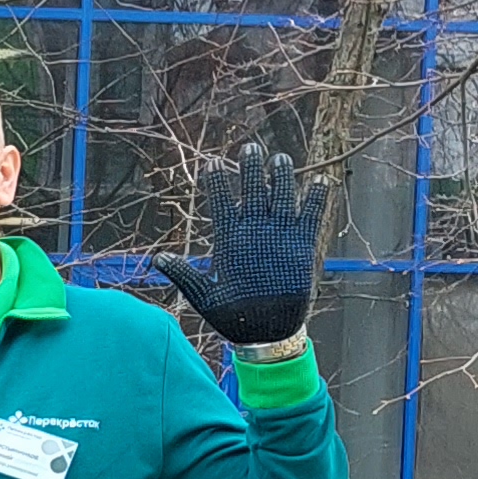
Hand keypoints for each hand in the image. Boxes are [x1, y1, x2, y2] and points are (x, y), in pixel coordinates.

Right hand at [147, 141, 325, 347]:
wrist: (270, 331)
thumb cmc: (235, 316)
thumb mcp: (203, 295)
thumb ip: (183, 273)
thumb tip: (157, 258)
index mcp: (230, 241)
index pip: (220, 200)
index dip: (216, 179)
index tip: (212, 162)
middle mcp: (255, 231)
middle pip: (253, 189)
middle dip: (251, 166)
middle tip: (250, 147)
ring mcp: (281, 235)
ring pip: (282, 195)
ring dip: (281, 175)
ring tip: (280, 158)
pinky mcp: (304, 244)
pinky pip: (312, 214)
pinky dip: (317, 196)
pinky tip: (321, 180)